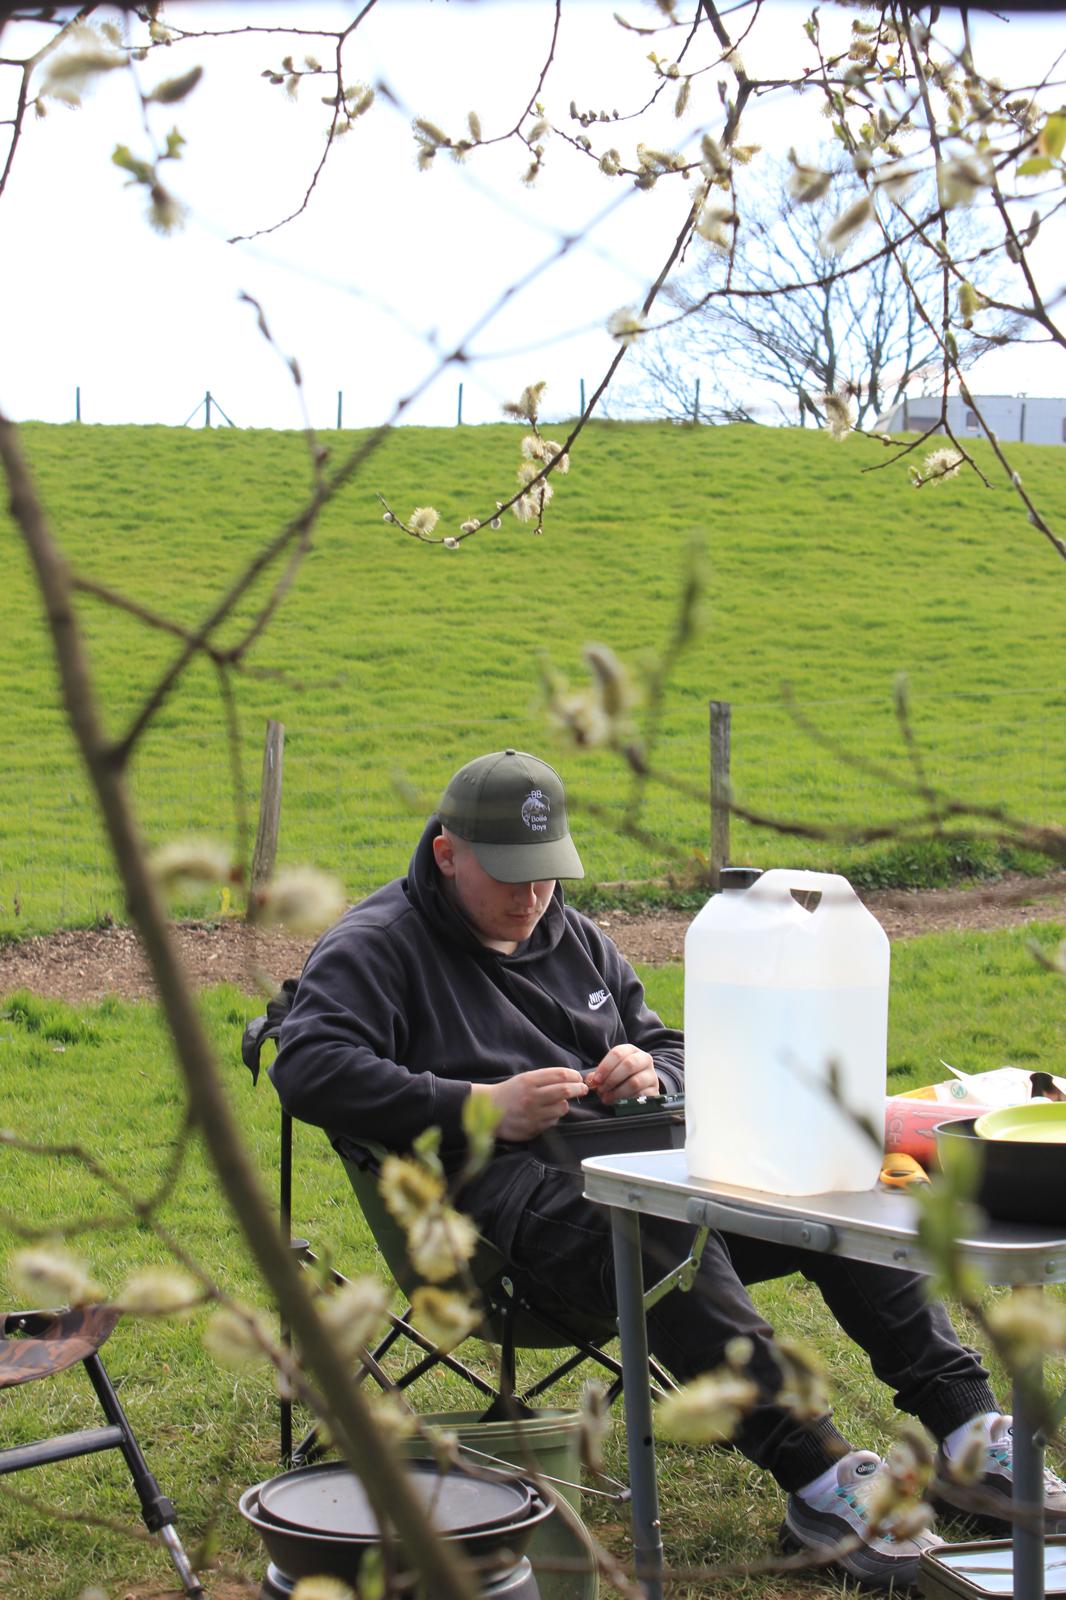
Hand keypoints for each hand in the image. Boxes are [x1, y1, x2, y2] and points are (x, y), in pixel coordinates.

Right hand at [470, 1068, 587, 1141]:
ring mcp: (532, 1114)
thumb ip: (545, 1078)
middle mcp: (531, 1096)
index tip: (579, 1078)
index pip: (560, 1075)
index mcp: (529, 1080)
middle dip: (578, 1089)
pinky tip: (546, 1114)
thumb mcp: (525, 1078)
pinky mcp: (532, 1128)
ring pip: (562, 1108)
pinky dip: (554, 1117)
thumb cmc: (510, 1092)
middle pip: (565, 1090)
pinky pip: (553, 1122)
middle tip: (583, 1089)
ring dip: (564, 1105)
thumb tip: (571, 1078)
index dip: (574, 1076)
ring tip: (558, 1103)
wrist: (489, 1109)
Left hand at [585, 1044, 659, 1106]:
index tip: (596, 1080)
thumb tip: (590, 1081)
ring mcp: (651, 1075)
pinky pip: (641, 1096)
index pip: (618, 1053)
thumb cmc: (621, 1076)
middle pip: (628, 1065)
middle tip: (601, 1090)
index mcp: (631, 1050)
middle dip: (611, 1079)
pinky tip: (618, 1103)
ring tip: (607, 1098)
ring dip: (617, 1092)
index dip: (605, 1066)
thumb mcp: (610, 1071)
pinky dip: (627, 1100)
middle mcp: (644, 1059)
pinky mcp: (655, 1091)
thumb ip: (598, 1074)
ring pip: (634, 1082)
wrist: (642, 1086)